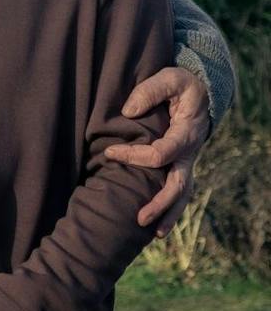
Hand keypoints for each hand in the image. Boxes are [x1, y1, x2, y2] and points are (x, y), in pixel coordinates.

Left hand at [102, 65, 212, 233]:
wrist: (201, 92)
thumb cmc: (181, 84)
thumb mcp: (170, 78)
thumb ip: (149, 91)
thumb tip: (128, 112)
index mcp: (187, 133)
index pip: (161, 154)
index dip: (135, 156)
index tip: (110, 152)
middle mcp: (190, 153)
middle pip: (178, 185)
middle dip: (160, 203)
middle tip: (138, 219)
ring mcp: (187, 161)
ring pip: (182, 193)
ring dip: (169, 214)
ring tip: (154, 233)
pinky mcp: (180, 164)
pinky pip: (178, 190)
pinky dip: (169, 207)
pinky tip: (156, 224)